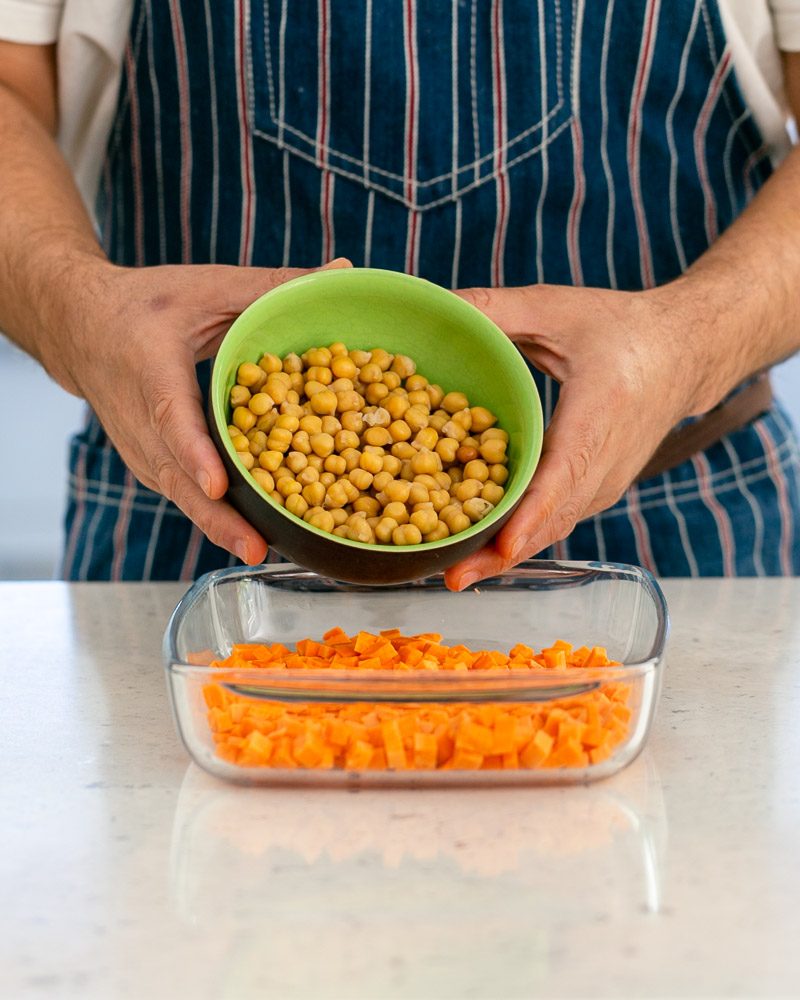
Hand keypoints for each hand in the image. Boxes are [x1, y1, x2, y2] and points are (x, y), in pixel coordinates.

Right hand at [53, 256, 350, 564]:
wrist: (83, 329)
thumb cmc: (146, 305)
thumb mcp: (208, 287)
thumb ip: (274, 285)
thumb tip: (344, 272)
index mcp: (150, 368)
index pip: (170, 418)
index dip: (195, 453)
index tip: (217, 483)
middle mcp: (139, 420)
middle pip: (179, 477)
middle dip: (218, 517)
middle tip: (257, 547)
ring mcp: (142, 450)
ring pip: (182, 496)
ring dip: (220, 526)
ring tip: (263, 551)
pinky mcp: (151, 467)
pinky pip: (184, 494)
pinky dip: (215, 515)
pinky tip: (253, 535)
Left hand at [444, 282, 711, 589]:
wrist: (683, 353)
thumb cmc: (620, 328)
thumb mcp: (556, 307)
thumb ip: (494, 308)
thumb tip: (433, 303)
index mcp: (600, 412)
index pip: (566, 474)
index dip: (532, 513)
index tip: (501, 545)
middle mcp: (608, 460)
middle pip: (554, 519)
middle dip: (503, 553)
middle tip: (453, 576)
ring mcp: (607, 482)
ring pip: (555, 527)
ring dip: (508, 554)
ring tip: (457, 573)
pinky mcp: (599, 489)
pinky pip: (558, 519)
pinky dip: (522, 537)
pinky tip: (482, 547)